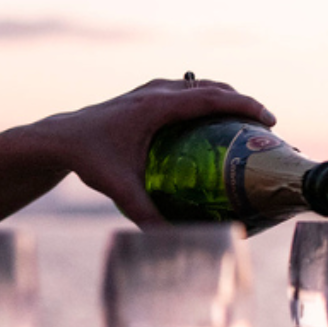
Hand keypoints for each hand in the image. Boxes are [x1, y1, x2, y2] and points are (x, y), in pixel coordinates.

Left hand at [34, 77, 272, 226]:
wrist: (58, 139)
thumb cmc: (89, 159)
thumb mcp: (120, 188)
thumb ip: (147, 214)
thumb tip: (173, 240)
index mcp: (157, 107)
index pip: (211, 99)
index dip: (244, 104)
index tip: (269, 119)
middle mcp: (156, 92)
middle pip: (210, 88)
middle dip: (241, 101)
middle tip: (265, 125)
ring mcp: (149, 90)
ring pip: (197, 86)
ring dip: (223, 97)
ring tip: (243, 123)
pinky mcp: (142, 95)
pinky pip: (183, 92)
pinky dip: (202, 101)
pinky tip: (208, 125)